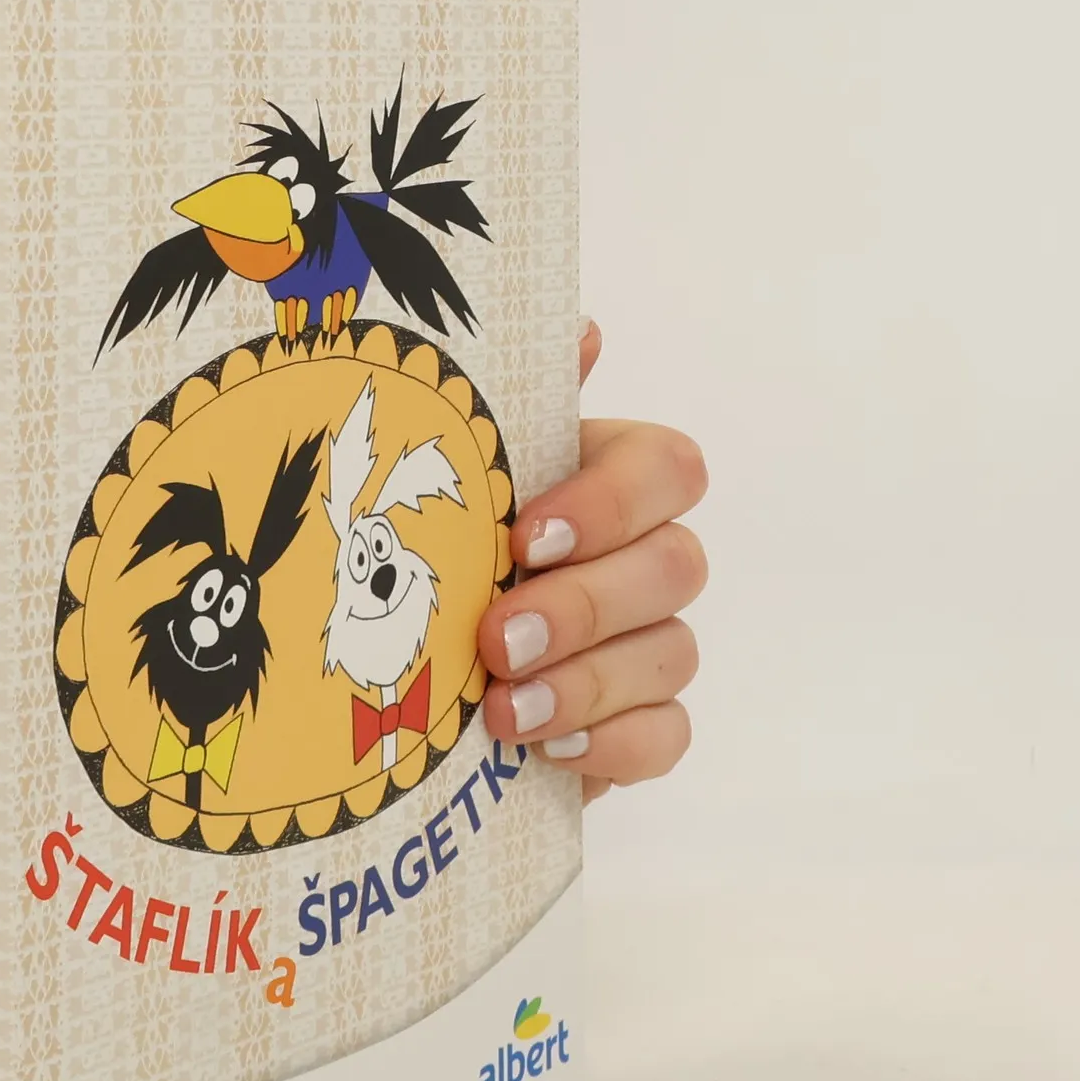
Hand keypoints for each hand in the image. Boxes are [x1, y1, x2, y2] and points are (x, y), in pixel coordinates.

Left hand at [479, 323, 707, 803]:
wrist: (402, 669)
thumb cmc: (434, 546)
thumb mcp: (450, 473)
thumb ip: (511, 406)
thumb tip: (582, 330)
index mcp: (606, 481)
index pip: (666, 468)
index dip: (610, 503)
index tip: (524, 539)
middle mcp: (643, 558)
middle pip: (676, 567)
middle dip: (585, 605)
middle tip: (497, 637)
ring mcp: (648, 645)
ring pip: (672, 655)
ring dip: (586, 683)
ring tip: (503, 710)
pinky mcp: (636, 727)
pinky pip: (667, 737)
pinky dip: (612, 745)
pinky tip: (547, 750)